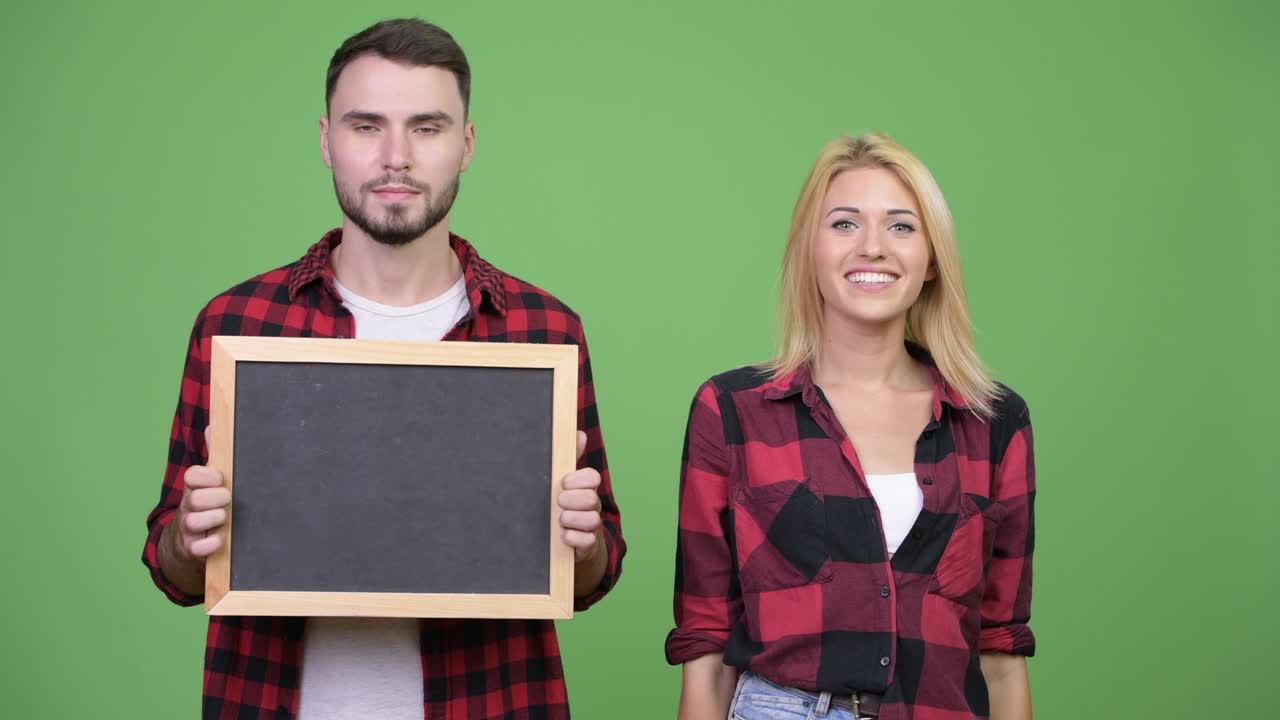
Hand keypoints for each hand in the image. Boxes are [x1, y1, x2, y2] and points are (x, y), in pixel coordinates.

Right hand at [172, 427, 231, 561]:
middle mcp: (188, 507)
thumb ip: (215, 456)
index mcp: (194, 488)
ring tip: (225, 518)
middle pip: (193, 498)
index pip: (192, 475)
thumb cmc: (207, 505)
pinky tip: (221, 538)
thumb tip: (214, 425)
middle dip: (214, 498)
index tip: (220, 478)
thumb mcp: (210, 482)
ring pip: (193, 521)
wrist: (188, 542)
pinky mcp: (192, 549)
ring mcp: (188, 529)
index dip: (207, 476)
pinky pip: (197, 548)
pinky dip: (211, 543)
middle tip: (227, 499)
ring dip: (213, 518)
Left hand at [558, 430, 602, 561]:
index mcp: (585, 488)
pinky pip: (587, 541)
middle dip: (573, 499)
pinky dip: (573, 538)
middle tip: (558, 502)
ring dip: (572, 519)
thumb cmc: (564, 505)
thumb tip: (578, 433)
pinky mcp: (587, 545)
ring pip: (593, 519)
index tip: (563, 483)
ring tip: (560, 520)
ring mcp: (590, 526)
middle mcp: (592, 505)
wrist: (564, 540)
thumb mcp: (563, 482)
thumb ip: (570, 458)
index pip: (592, 477)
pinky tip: (562, 536)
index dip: (578, 479)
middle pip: (592, 498)